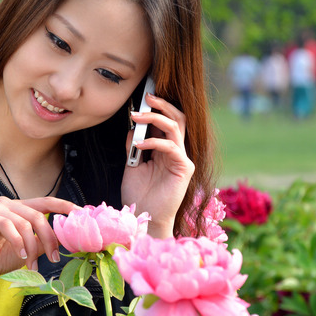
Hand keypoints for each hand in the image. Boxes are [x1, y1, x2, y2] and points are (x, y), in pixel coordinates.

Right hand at [0, 196, 77, 298]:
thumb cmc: (0, 258)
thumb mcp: (29, 249)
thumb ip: (44, 240)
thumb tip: (69, 238)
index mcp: (21, 208)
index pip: (47, 202)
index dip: (65, 206)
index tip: (81, 214)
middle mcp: (9, 204)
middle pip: (38, 215)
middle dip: (50, 238)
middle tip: (54, 258)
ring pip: (24, 222)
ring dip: (32, 246)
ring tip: (33, 265)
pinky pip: (6, 225)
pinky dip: (17, 241)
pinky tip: (20, 255)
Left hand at [122, 92, 194, 236]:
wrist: (145, 218)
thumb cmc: (139, 195)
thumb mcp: (131, 166)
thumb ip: (132, 147)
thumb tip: (131, 128)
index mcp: (165, 150)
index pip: (166, 122)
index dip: (157, 108)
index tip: (142, 97)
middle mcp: (177, 151)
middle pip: (178, 118)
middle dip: (162, 104)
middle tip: (146, 97)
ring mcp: (182, 159)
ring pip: (176, 127)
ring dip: (155, 117)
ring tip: (136, 115)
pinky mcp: (184, 168)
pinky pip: (171, 147)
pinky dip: (154, 141)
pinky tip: (139, 143)